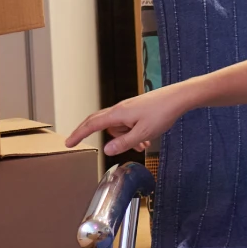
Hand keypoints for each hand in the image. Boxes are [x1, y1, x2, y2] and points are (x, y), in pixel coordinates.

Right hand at [65, 82, 196, 155]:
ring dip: (125, 138)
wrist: (178, 98)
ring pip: (118, 127)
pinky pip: (128, 125)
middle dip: (92, 134)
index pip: (92, 124)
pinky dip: (133, 133)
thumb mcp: (143, 133)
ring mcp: (129, 109)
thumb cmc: (162, 113)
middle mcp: (120, 109)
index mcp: (118, 114)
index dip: (78, 134)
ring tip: (143, 145)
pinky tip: (146, 139)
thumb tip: (106, 149)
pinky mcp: (137, 110)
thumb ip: (124, 143)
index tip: (68, 143)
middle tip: (79, 143)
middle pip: (100, 123)